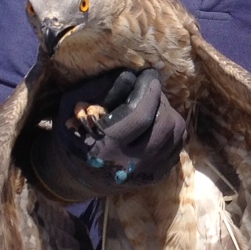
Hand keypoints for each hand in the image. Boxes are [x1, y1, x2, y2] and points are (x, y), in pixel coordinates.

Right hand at [28, 68, 185, 201]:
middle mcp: (129, 165)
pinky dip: (172, 129)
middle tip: (150, 88)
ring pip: (177, 134)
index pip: (140, 113)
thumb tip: (133, 76)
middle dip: (160, 98)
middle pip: (165, 124)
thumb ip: (100, 87)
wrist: (74, 176)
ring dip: (168, 112)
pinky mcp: (156, 176)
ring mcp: (146, 173)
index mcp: (104, 147)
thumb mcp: (73, 106)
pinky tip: (156, 122)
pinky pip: (178, 145)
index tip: (149, 73)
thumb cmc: (73, 134)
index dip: (149, 88)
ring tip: (153, 104)